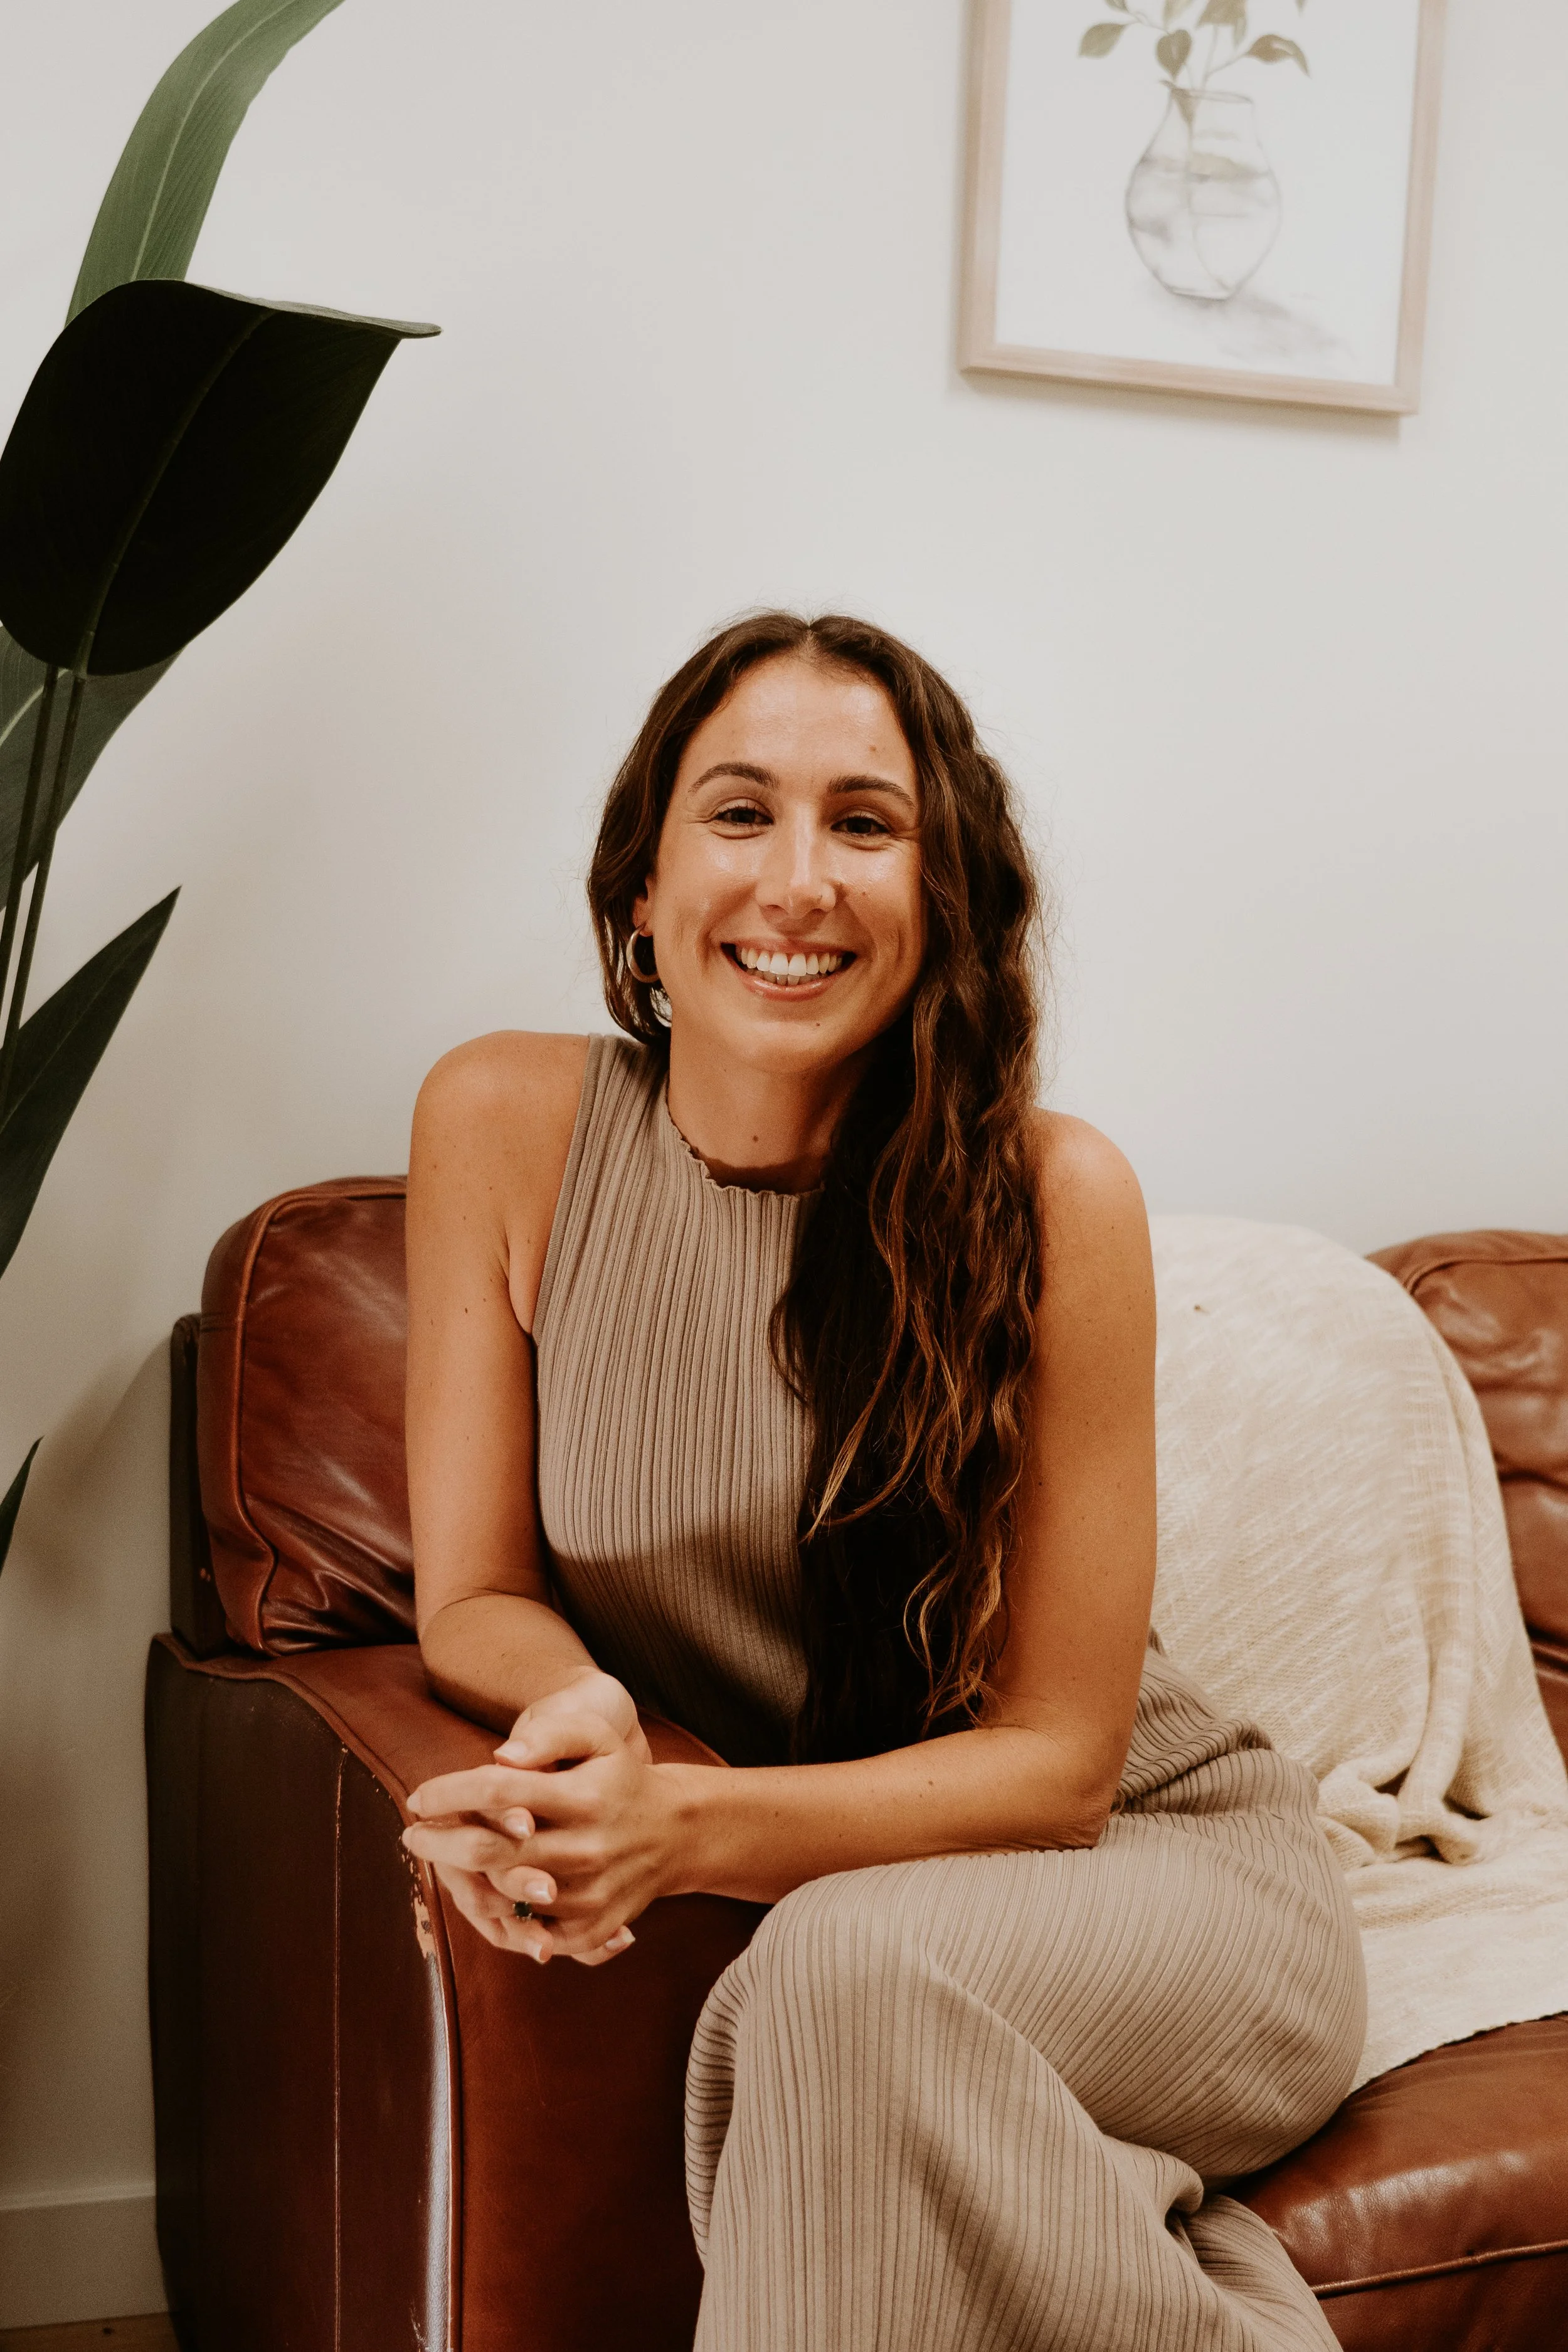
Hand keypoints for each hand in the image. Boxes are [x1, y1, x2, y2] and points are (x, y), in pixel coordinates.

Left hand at [402, 1675, 680, 1965]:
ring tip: (443, 1861)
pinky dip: (496, 1916)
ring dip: (461, 1879)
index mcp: (585, 1796)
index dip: (448, 1794)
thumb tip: (499, 1756)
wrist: (673, 1833)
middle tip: (412, 1834)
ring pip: (503, 1896)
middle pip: (491, 1852)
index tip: (418, 1796)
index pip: (498, 1792)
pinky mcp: (593, 1928)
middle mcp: (589, 1848)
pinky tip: (479, 1893)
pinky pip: (530, 1934)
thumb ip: (550, 1735)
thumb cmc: (620, 1777)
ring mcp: (591, 1894)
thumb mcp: (597, 1736)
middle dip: (438, 1842)